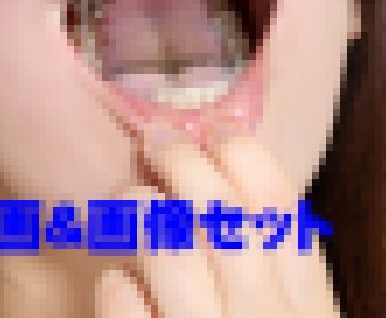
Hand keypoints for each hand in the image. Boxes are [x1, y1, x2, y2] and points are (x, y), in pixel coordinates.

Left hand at [97, 133, 338, 316]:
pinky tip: (117, 281)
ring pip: (171, 249)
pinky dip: (117, 284)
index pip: (281, 209)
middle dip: (185, 161)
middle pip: (222, 215)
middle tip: (157, 139)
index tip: (217, 126)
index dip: (245, 154)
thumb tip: (230, 183)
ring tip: (130, 200)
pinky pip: (127, 309)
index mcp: (309, 311)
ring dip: (143, 211)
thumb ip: (275, 270)